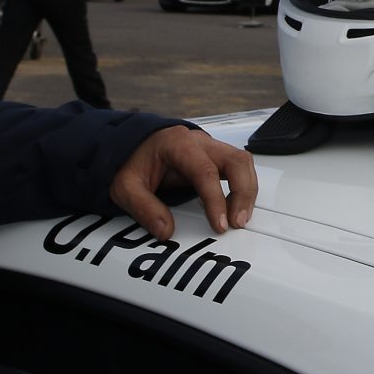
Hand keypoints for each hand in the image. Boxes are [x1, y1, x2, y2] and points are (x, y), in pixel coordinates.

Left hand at [109, 125, 258, 238]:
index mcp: (178, 145)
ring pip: (243, 162)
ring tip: (240, 217)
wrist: (132, 144)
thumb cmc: (132, 162)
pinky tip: (238, 206)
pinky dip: (244, 186)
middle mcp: (200, 142)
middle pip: (236, 160)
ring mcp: (211, 146)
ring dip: (248, 190)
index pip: (205, 171)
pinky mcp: (216, 156)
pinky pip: (240, 166)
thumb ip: (144, 208)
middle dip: (243, 193)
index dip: (216, 199)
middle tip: (237, 222)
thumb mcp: (125, 187)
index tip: (219, 224)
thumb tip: (166, 231)